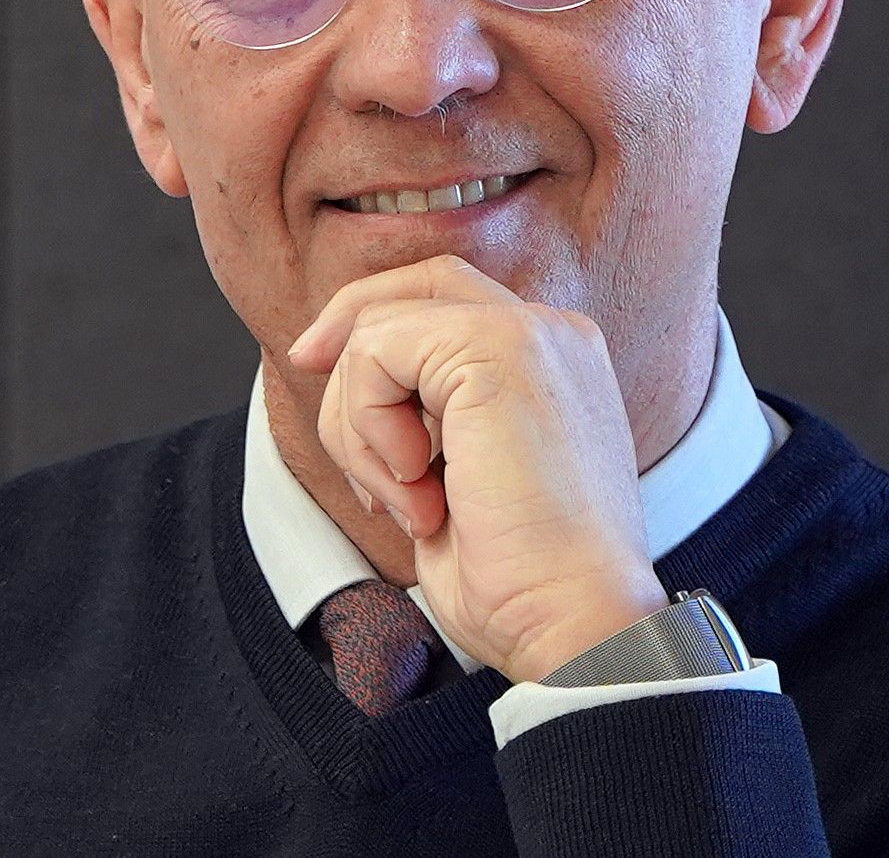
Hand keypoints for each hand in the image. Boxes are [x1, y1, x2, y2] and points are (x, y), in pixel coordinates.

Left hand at [286, 254, 669, 683]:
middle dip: (347, 327)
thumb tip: (358, 387)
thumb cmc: (523, 578)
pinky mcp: (500, 349)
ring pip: (383, 328)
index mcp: (558, 364)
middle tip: (307, 369)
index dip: (375, 325)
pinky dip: (368, 428)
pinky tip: (416, 487)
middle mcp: (554, 335)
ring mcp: (533, 334)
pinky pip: (379, 353)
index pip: (451, 301)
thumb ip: (433, 420)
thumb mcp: (464, 480)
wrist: (574, 615)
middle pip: (420, 281)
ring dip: (358, 425)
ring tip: (408, 500)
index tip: (320, 368)